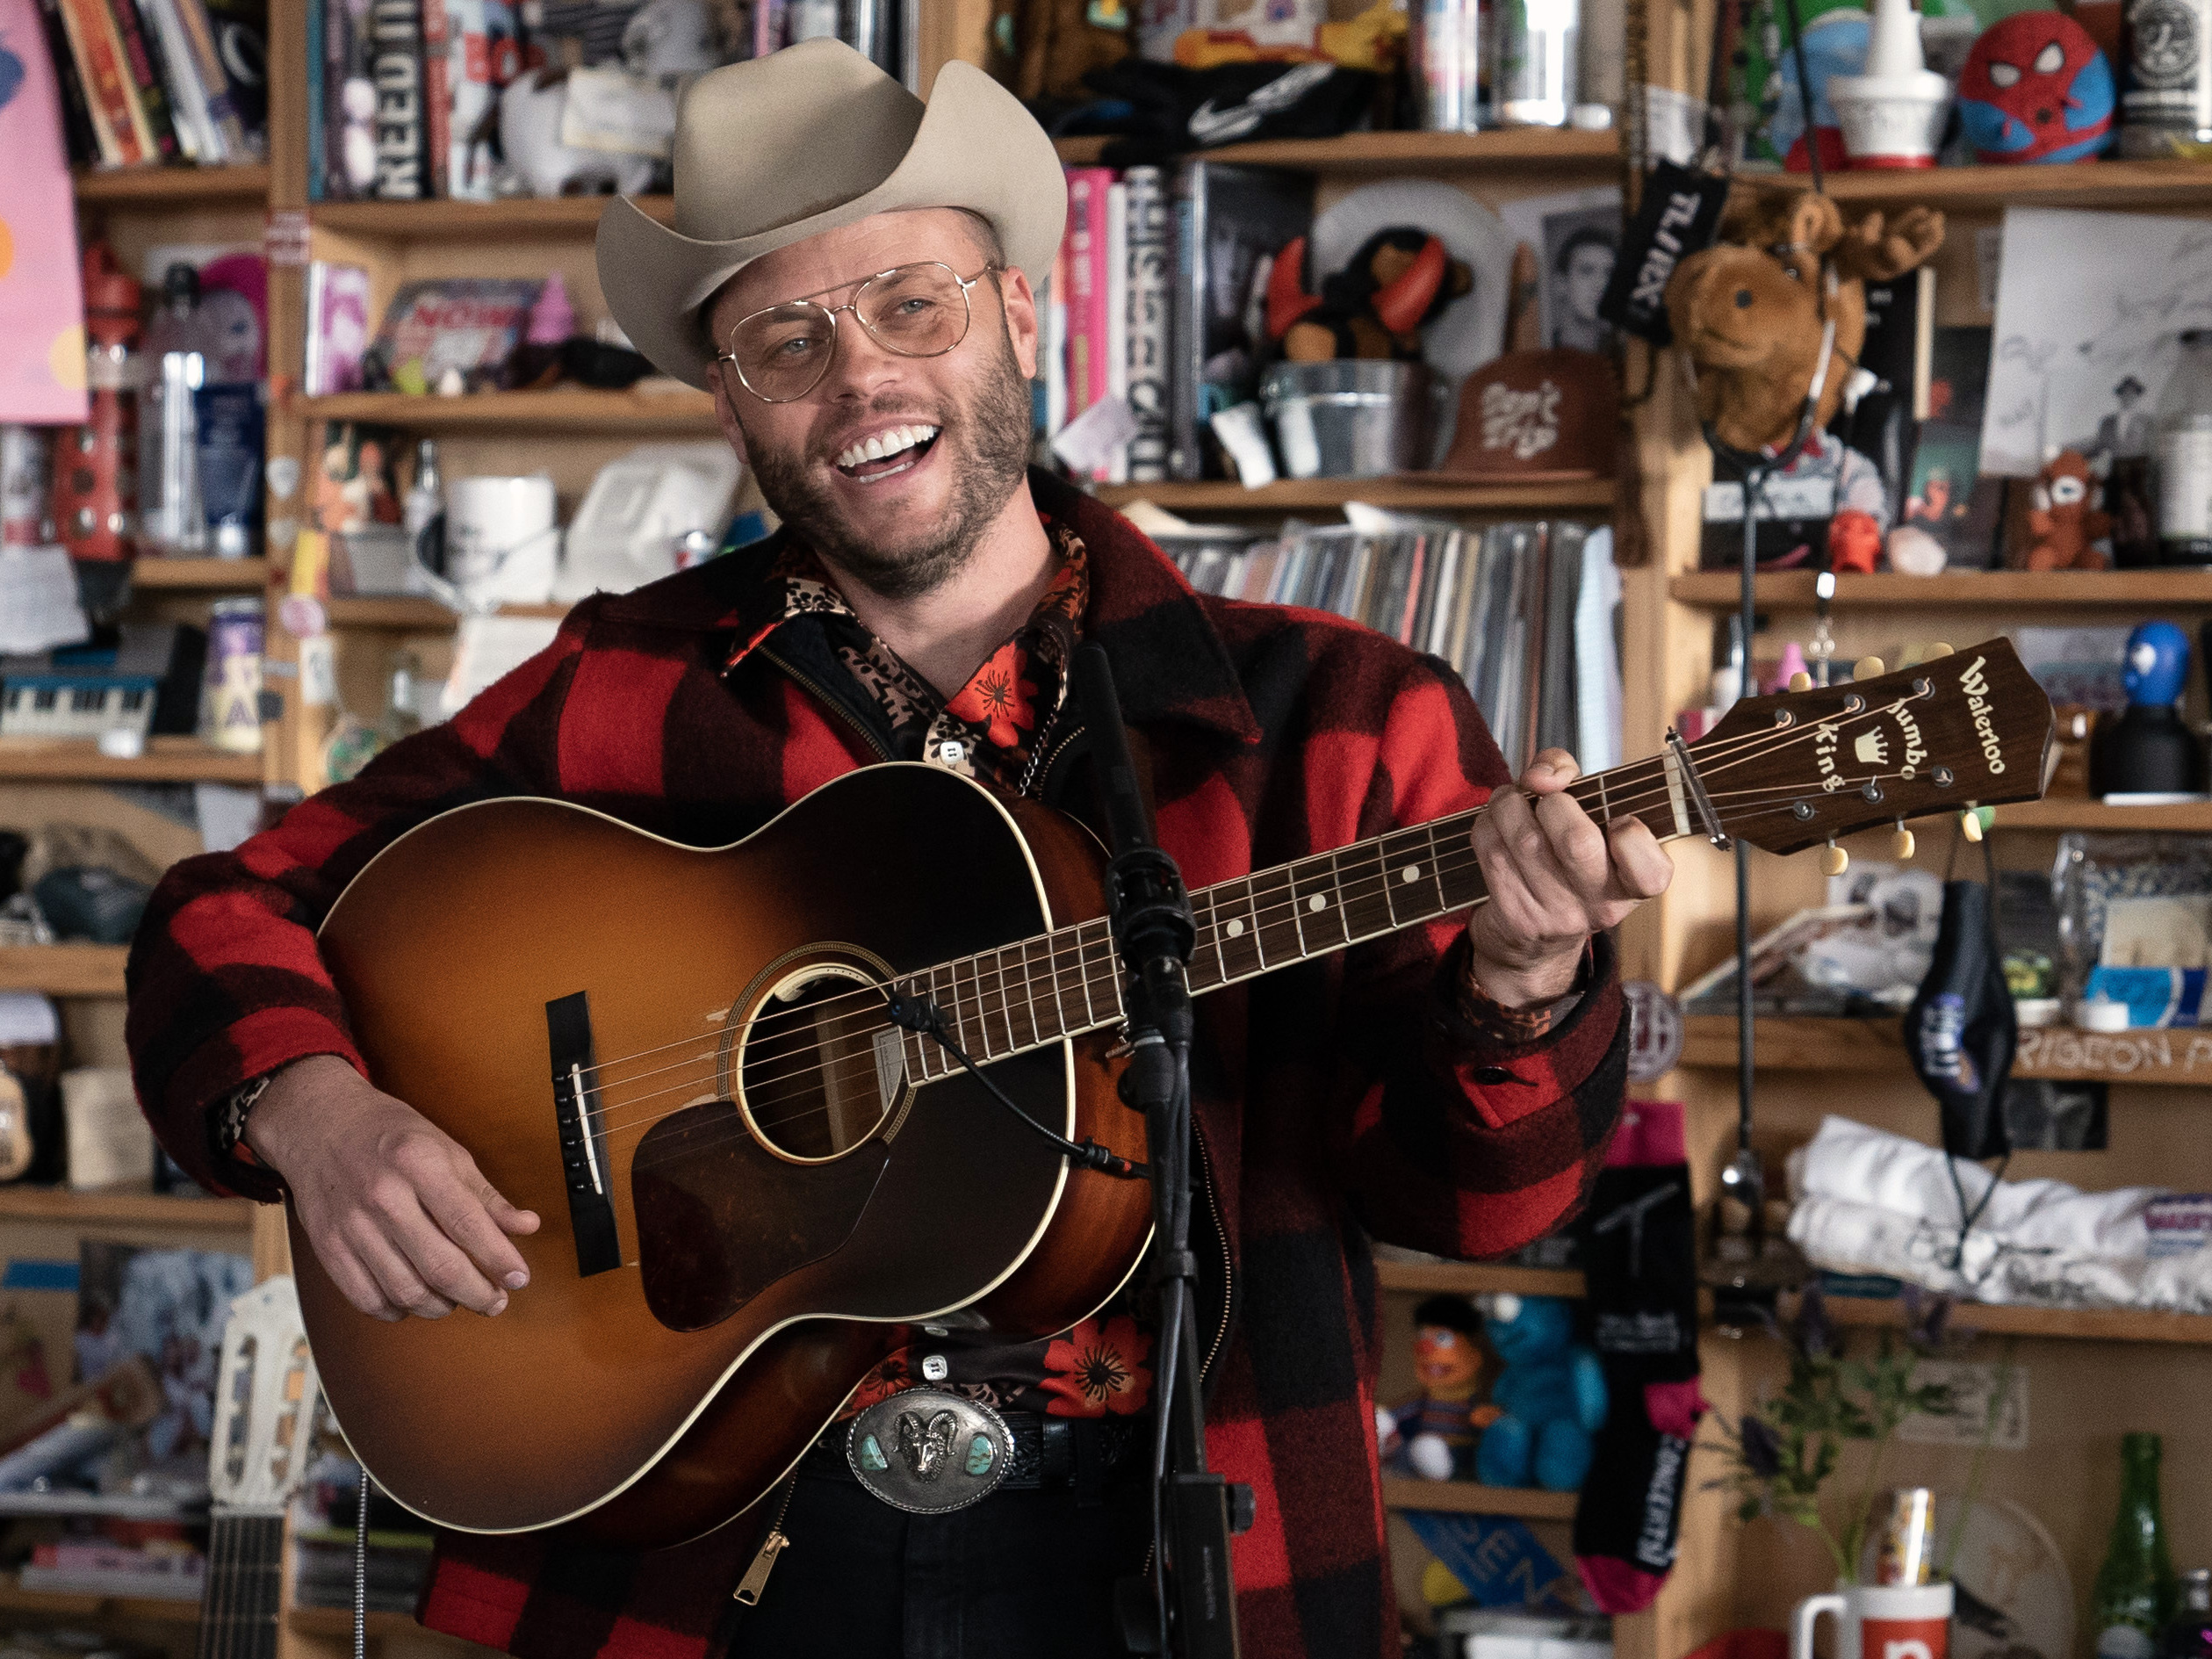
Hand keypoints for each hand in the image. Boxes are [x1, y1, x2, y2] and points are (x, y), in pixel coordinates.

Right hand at [245, 1055, 539, 1320]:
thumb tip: (528, 1227)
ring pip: (405, 1291)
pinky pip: (367, 1298)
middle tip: (496, 1302)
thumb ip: (486, 1195)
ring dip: (441, 1306)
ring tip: (456, 1298)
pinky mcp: (328, 1247)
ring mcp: (351, 1225)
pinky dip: (397, 1310)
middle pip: (439, 1266)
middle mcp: (383, 1196)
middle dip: (477, 1294)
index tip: (519, 1279)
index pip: (468, 1224)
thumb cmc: (390, 1136)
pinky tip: (414, 1300)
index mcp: (419, 1164)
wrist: (318, 1124)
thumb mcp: (446, 1150)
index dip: (499, 1258)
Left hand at [1463, 749, 1672, 1007]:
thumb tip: (1543, 776)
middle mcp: (1601, 906)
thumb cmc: (1567, 861)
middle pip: (1577, 841)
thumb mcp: (1591, 821)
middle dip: (1554, 803)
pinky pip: (1491, 848)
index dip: (1631, 832)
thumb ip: (1572, 776)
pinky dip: (1489, 823)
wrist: (1532, 941)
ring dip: (1510, 803)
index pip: (1651, 869)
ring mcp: (1556, 914)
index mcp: (1634, 885)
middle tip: (1549, 803)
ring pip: (1524, 838)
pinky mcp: (1514, 914)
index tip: (1617, 821)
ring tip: (1515, 804)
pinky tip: (1498, 827)